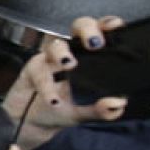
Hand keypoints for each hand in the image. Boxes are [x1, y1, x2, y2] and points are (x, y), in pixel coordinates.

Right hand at [2, 16, 127, 149]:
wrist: (30, 123)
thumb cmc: (59, 111)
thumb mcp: (83, 114)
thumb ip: (102, 111)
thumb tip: (118, 103)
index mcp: (90, 59)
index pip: (102, 34)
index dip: (108, 25)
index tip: (115, 27)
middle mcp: (71, 54)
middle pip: (79, 27)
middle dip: (87, 29)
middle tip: (95, 44)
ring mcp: (50, 59)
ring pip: (56, 45)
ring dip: (63, 53)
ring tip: (69, 65)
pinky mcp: (32, 68)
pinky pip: (39, 72)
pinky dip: (47, 86)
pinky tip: (53, 100)